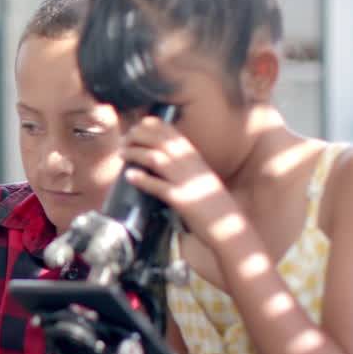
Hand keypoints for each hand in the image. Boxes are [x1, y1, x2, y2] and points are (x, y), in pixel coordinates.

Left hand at [121, 115, 243, 247]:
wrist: (230, 229)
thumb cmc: (213, 207)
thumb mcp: (201, 181)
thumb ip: (185, 170)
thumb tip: (162, 162)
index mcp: (197, 160)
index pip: (174, 135)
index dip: (155, 126)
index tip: (139, 124)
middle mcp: (192, 166)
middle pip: (162, 142)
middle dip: (140, 136)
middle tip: (125, 139)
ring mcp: (187, 182)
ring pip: (157, 159)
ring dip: (136, 153)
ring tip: (122, 153)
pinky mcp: (182, 200)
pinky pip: (159, 186)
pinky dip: (143, 179)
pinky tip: (129, 175)